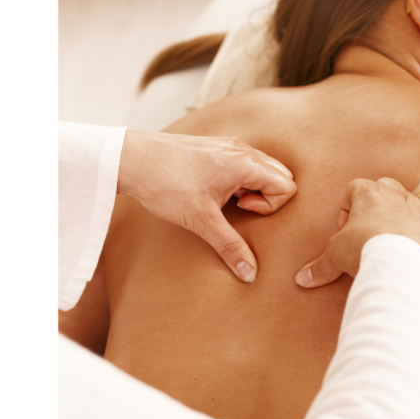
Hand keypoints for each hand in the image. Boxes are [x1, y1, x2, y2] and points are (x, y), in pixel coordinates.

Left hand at [118, 130, 296, 282]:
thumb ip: (230, 246)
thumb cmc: (166, 184)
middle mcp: (242, 149)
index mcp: (246, 162)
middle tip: (237, 206)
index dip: (269, 206)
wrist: (132, 159)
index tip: (239, 208)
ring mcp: (229, 145)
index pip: (287, 186)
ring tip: (226, 200)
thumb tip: (250, 274)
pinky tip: (214, 191)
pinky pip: (244, 163)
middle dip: (267, 197)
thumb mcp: (201, 221)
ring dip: (253, 188)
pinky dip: (240, 180)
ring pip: (263, 168)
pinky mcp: (216, 147)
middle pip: (281, 175)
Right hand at [294, 177, 419, 287]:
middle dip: (383, 200)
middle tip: (372, 228)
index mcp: (370, 196)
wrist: (399, 266)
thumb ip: (320, 266)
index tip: (345, 233)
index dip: (347, 209)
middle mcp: (400, 198)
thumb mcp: (334, 257)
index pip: (355, 188)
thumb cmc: (364, 251)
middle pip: (391, 185)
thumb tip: (300, 280)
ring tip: (415, 214)